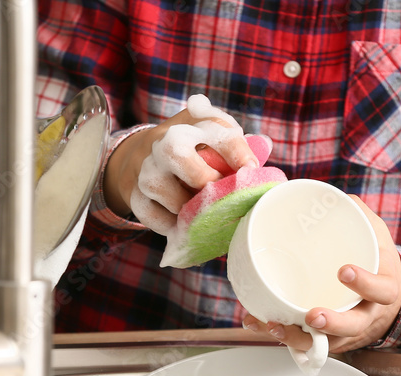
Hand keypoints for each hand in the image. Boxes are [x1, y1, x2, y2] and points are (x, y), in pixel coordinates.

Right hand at [103, 98, 258, 234]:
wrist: (142, 154)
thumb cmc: (194, 149)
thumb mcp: (215, 137)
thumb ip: (241, 144)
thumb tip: (265, 145)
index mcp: (194, 123)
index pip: (218, 131)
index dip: (239, 153)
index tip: (251, 170)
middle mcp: (166, 142)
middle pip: (179, 155)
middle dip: (206, 180)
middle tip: (221, 194)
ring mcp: (147, 169)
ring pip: (170, 196)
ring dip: (192, 210)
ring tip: (205, 212)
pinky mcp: (135, 195)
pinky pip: (156, 219)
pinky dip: (174, 227)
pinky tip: (185, 224)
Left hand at [243, 195, 400, 352]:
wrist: (387, 301)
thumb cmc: (378, 264)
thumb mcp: (378, 238)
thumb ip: (359, 217)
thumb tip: (336, 196)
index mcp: (384, 288)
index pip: (380, 290)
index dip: (365, 284)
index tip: (344, 271)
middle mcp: (367, 314)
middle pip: (353, 326)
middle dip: (332, 322)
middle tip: (311, 314)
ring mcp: (348, 332)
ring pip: (326, 342)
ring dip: (299, 337)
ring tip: (275, 325)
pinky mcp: (330, 340)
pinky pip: (308, 344)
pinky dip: (284, 336)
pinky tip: (262, 325)